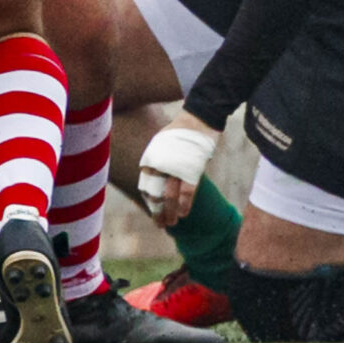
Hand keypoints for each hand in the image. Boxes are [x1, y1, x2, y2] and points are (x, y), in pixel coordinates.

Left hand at [136, 112, 219, 227]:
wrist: (197, 118)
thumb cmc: (180, 132)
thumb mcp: (160, 145)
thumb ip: (156, 161)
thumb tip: (155, 177)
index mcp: (150, 159)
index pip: (146, 188)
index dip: (150, 203)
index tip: (153, 212)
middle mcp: (159, 165)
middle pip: (155, 195)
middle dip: (157, 212)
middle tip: (160, 224)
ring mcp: (175, 168)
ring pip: (170, 197)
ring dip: (170, 213)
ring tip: (172, 223)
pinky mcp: (192, 169)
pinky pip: (187, 192)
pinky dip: (184, 204)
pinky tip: (184, 214)